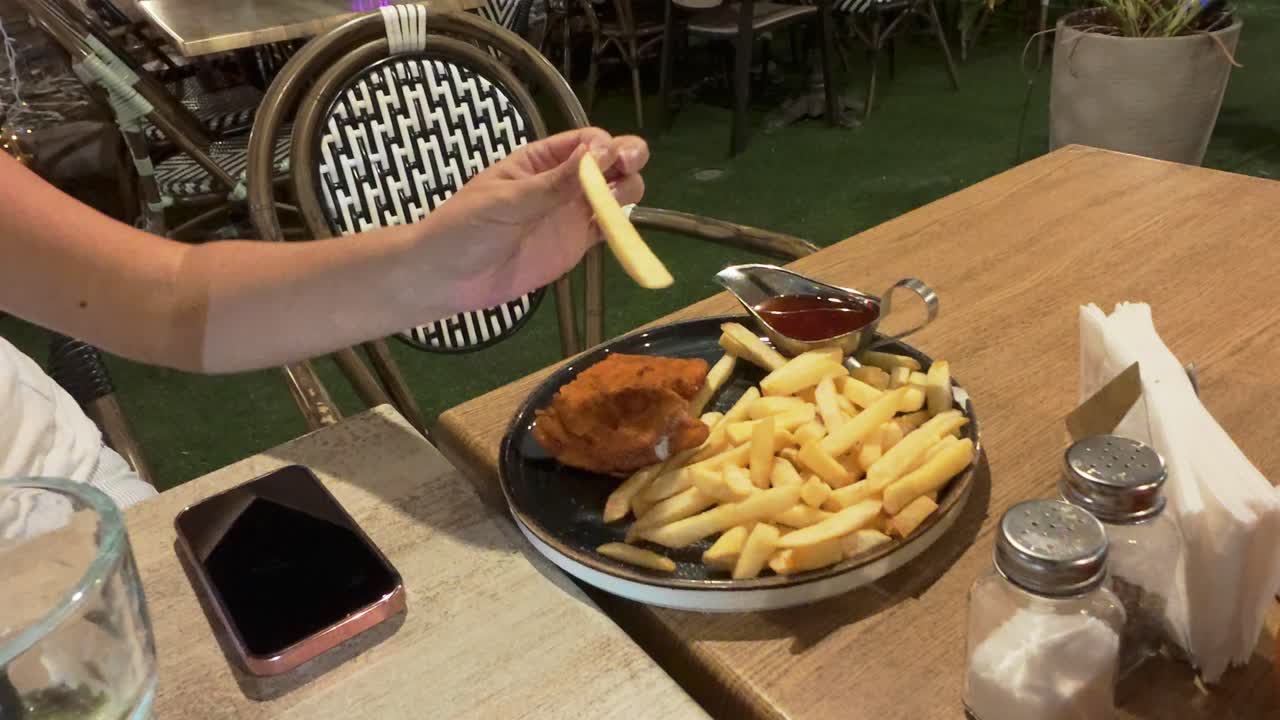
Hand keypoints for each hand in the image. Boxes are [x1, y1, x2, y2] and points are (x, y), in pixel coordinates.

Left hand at [420, 127, 648, 311]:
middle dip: (627, 161)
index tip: (610, 158)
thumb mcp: (507, 200)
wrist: (447, 278)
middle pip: (610, 164)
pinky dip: (622, 228)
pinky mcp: (576, 245)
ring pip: (616, 195)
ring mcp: (571, 214)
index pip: (586, 142)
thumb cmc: (465, 228)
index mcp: (540, 160)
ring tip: (615, 205)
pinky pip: (607, 230)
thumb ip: (554, 182)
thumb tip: (598, 154)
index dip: (604, 146)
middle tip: (628, 169)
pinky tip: (624, 228)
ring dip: (626, 193)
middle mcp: (563, 183)